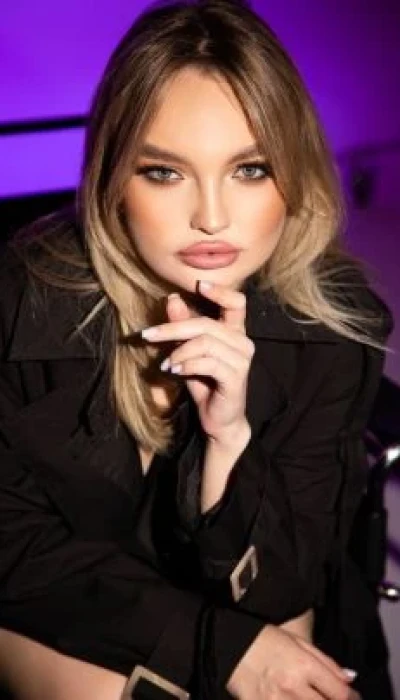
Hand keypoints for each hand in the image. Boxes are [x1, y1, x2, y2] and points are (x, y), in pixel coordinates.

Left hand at [141, 281, 254, 445]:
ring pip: (205, 343)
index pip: (237, 303)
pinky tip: (174, 371)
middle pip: (206, 324)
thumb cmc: (204, 383)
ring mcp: (242, 360)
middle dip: (172, 329)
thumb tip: (172, 298)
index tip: (198, 285)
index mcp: (235, 332)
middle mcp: (243, 342)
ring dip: (178, 351)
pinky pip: (208, 363)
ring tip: (165, 363)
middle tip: (147, 335)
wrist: (218, 420)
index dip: (220, 292)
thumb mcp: (188, 352)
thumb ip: (182, 326)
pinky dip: (186, 364)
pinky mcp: (236, 377)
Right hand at [227, 625, 359, 699]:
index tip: (351, 698)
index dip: (351, 699)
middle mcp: (293, 686)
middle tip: (329, 698)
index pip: (340, 693)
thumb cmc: (265, 639)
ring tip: (308, 698)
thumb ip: (326, 661)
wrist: (229, 644)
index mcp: (304, 665)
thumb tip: (349, 679)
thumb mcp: (298, 641)